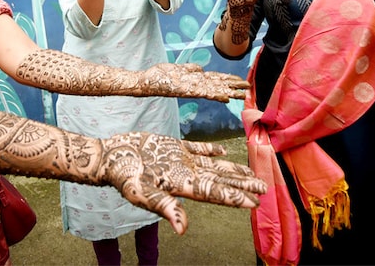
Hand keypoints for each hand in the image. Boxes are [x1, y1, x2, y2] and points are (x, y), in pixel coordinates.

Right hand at [97, 131, 266, 234]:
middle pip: (220, 181)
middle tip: (265, 188)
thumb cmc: (121, 176)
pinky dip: (212, 149)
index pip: (215, 192)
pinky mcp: (174, 147)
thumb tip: (182, 227)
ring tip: (252, 173)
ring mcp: (181, 161)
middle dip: (242, 185)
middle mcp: (186, 174)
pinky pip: (198, 149)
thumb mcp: (139, 192)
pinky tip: (223, 150)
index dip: (235, 197)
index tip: (255, 201)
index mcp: (181, 185)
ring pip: (214, 165)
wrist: (109, 156)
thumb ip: (162, 206)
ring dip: (233, 169)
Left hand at [139, 62, 249, 101]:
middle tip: (249, 89)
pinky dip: (214, 95)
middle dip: (234, 87)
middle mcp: (195, 86)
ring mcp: (191, 89)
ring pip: (214, 91)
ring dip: (229, 92)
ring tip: (242, 94)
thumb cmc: (160, 76)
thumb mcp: (179, 69)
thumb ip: (191, 69)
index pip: (216, 80)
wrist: (146, 81)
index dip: (229, 81)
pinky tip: (225, 97)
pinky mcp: (185, 91)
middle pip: (219, 86)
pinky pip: (202, 93)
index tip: (242, 81)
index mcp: (195, 80)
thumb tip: (201, 69)